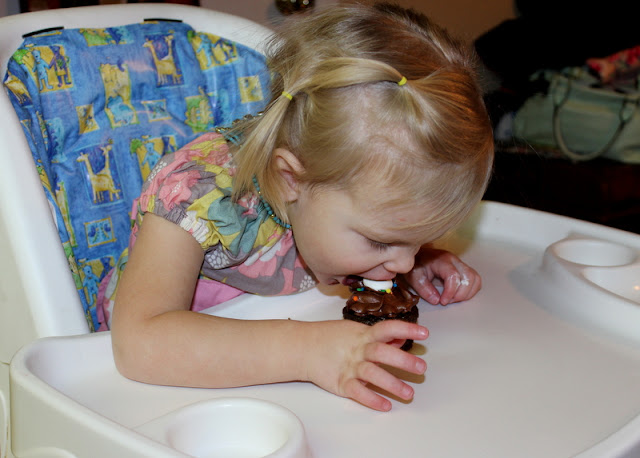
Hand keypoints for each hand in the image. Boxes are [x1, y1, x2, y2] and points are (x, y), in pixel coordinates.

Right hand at [304, 319, 427, 411]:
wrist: (303, 347)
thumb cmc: (332, 338)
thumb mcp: (356, 332)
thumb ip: (380, 336)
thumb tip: (402, 337)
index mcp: (364, 335)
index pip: (387, 328)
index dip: (406, 328)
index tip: (424, 333)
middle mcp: (358, 349)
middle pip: (382, 352)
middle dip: (403, 360)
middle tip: (421, 368)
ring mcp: (349, 366)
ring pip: (372, 373)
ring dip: (392, 384)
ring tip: (408, 393)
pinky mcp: (340, 382)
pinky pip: (357, 391)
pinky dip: (371, 399)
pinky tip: (385, 405)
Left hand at [404, 246, 480, 305]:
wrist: (419, 256)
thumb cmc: (417, 265)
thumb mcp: (414, 276)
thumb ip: (423, 288)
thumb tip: (436, 300)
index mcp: (442, 260)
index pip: (453, 276)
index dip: (451, 292)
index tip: (443, 301)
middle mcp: (454, 261)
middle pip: (469, 277)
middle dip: (460, 294)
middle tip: (447, 301)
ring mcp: (461, 264)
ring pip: (475, 279)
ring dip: (467, 293)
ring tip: (453, 299)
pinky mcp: (463, 269)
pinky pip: (475, 280)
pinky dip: (470, 290)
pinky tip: (458, 295)